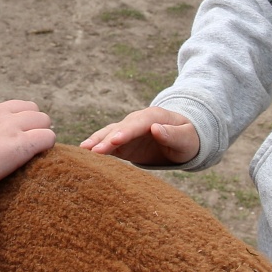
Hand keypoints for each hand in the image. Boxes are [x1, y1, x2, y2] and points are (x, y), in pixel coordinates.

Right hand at [0, 100, 56, 197]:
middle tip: (30, 143)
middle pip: (30, 107)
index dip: (13, 122)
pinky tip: (41, 158)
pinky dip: (47, 146)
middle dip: (33, 123)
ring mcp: (10, 126)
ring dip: (42, 132)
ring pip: (43, 119)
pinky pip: (48, 137)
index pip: (6, 108)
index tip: (10, 137)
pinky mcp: (22, 144)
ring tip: (37, 151)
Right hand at [80, 106, 200, 166]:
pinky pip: (107, 144)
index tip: (114, 141)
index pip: (137, 124)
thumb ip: (173, 134)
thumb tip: (156, 128)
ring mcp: (127, 131)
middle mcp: (136, 121)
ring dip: (96, 141)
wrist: (182, 139)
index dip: (125, 132)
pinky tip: (84, 155)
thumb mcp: (187, 138)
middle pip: (119, 128)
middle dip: (105, 139)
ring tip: (82, 150)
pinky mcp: (123, 143)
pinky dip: (96, 148)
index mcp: (153, 117)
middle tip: (92, 150)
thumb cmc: (188, 138)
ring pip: (108, 134)